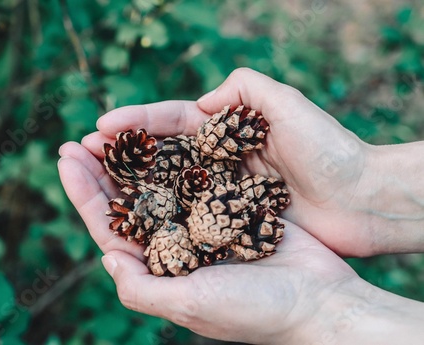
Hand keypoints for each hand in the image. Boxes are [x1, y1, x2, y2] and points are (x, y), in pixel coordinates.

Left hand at [57, 142, 358, 342]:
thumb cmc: (255, 310)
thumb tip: (104, 255)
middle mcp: (176, 243)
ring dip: (134, 159)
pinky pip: (196, 175)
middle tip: (77, 139)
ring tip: (112, 130)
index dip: (84, 194)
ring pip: (158, 184)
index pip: (110, 226)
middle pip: (128, 201)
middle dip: (101, 170)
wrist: (318, 300)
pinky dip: (177, 156)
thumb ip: (140, 288)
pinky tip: (161, 135)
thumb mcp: (189, 305)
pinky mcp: (229, 205)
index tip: (66, 158)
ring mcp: (202, 223)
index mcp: (160, 268)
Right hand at [78, 68, 371, 255]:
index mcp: (226, 129)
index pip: (170, 122)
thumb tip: (200, 104)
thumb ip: (244, 89)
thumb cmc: (329, 150)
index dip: (134, 123)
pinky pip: (185, 215)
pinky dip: (157, 215)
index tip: (100, 127)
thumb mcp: (286, 104)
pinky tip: (129, 218)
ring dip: (128, 185)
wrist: (361, 200)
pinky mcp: (229, 219)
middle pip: (158, 154)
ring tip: (91, 183)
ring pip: (165, 186)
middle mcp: (217, 159)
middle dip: (119, 154)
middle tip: (79, 154)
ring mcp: (220, 190)